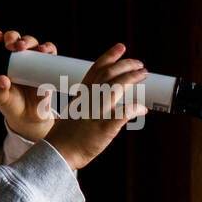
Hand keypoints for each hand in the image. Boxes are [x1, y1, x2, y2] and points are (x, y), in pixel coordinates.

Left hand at [0, 29, 57, 140]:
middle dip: (13, 37)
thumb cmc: (12, 105)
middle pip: (16, 39)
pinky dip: (48, 48)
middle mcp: (17, 59)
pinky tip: (45, 50)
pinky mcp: (47, 65)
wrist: (30, 116)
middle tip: (12, 45)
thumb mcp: (2, 99)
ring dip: (29, 41)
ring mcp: (33, 60)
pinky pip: (49, 52)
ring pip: (32, 42)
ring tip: (26, 47)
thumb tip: (3, 79)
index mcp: (2, 63)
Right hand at [44, 42, 148, 170]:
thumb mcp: (72, 114)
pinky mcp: (104, 128)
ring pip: (116, 88)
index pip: (95, 69)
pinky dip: (134, 109)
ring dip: (131, 78)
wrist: (57, 154)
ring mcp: (96, 113)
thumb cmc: (64, 137)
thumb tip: (107, 106)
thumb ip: (88, 106)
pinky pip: (123, 114)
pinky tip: (142, 108)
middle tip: (139, 63)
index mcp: (80, 96)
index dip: (109, 56)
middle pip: (108, 74)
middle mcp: (88, 101)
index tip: (120, 48)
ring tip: (143, 74)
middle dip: (126, 65)